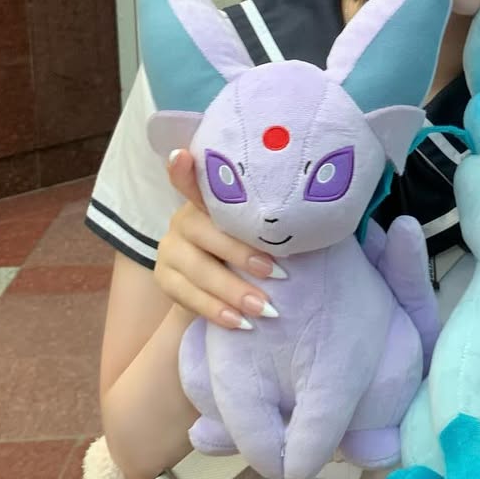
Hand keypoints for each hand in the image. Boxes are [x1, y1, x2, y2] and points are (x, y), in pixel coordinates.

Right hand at [154, 149, 285, 329]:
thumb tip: (315, 217)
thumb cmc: (252, 251)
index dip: (185, 170)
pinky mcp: (164, 278)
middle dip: (241, 254)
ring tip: (265, 308)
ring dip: (234, 291)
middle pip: (204, 232)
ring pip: (198, 270)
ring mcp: (170, 249)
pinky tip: (240, 322)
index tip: (183, 156)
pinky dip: (217, 311)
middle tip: (277, 274)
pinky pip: (188, 297)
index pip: (193, 180)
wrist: (218, 291)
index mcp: (207, 200)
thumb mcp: (259, 233)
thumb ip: (269, 222)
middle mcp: (184, 219)